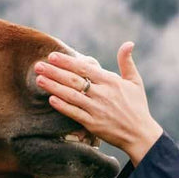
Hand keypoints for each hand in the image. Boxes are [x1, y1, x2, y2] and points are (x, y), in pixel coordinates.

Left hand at [34, 42, 163, 164]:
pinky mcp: (93, 124)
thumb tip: (128, 43)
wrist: (140, 134)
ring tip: (39, 79)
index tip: (52, 56)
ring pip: (71, 95)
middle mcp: (102, 94)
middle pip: (74, 80)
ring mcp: (96, 109)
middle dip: (54, 72)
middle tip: (38, 65)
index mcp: (111, 81)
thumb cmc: (137, 106)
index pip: (85, 68)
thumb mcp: (135, 81)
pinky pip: (74, 113)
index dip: (67, 62)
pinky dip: (62, 106)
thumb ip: (127, 62)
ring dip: (53, 87)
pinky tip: (50, 99)